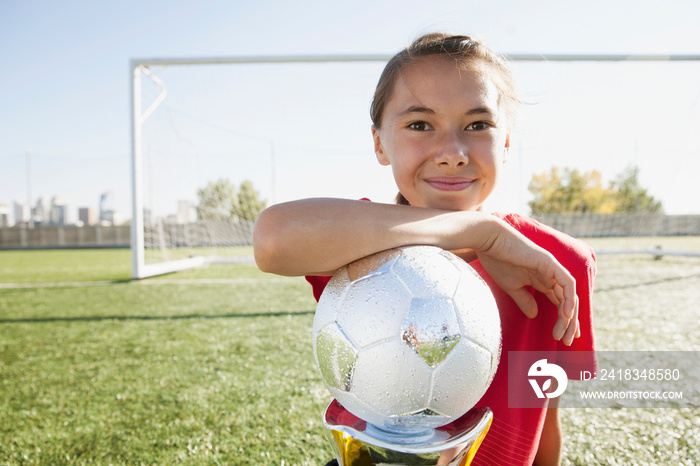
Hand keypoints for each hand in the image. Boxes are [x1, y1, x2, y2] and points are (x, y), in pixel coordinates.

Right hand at [474, 221, 579, 344]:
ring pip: (570, 295)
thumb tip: (534, 315)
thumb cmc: (497, 261)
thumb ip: (524, 300)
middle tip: (566, 341)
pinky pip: (567, 283)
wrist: (489, 241)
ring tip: (565, 334)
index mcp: (542, 280)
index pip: (560, 302)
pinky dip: (569, 298)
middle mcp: (551, 275)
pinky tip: (566, 315)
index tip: (562, 338)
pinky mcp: (550, 263)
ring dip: (570, 316)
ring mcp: (552, 268)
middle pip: (568, 302)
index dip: (565, 321)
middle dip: (570, 323)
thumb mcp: (512, 287)